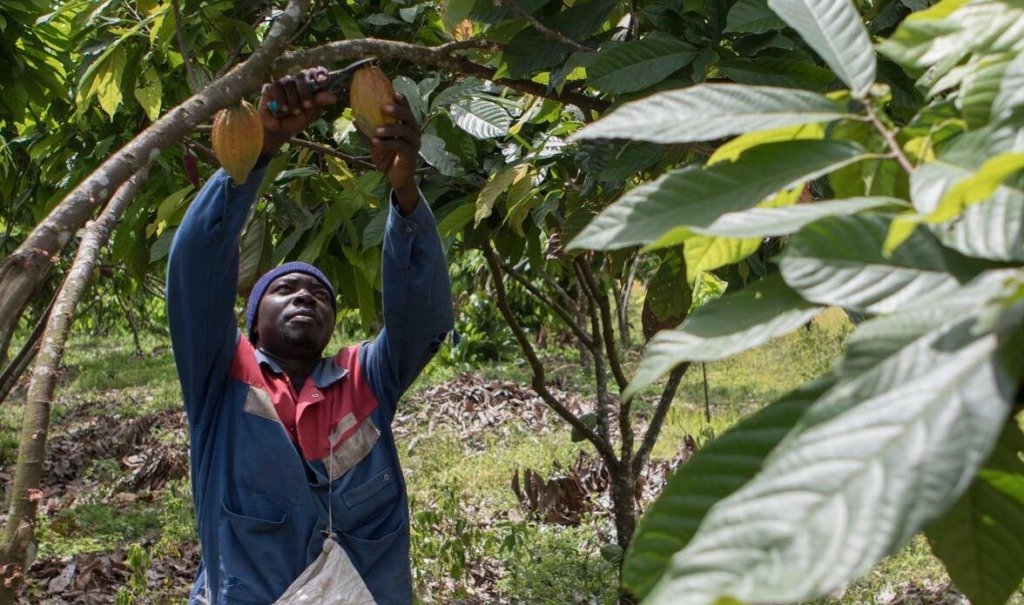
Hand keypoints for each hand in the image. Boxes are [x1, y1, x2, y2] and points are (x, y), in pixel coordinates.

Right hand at [259, 67, 337, 154]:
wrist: (278, 131)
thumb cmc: (296, 122)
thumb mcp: (311, 114)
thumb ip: (319, 103)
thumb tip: (333, 97)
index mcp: (309, 86)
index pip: (316, 73)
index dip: (320, 73)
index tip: (323, 80)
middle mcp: (296, 82)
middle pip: (302, 75)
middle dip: (305, 91)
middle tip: (306, 105)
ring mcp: (283, 84)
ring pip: (289, 82)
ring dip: (293, 100)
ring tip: (293, 112)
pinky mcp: (269, 88)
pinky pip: (276, 87)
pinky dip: (281, 99)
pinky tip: (282, 109)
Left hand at [370, 93, 420, 212]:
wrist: (395, 176)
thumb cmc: (387, 156)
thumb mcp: (376, 141)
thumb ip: (368, 130)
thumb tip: (354, 117)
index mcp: (407, 125)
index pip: (406, 108)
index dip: (402, 100)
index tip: (393, 92)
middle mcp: (413, 131)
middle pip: (409, 116)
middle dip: (397, 110)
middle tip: (384, 107)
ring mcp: (414, 143)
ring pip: (405, 131)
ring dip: (390, 129)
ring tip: (376, 131)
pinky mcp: (411, 154)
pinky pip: (400, 145)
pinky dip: (388, 143)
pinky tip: (376, 142)